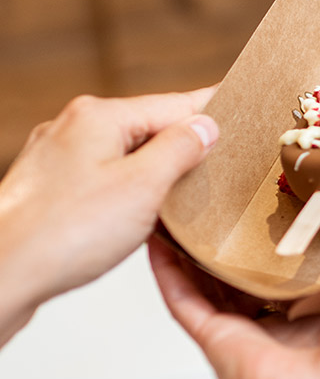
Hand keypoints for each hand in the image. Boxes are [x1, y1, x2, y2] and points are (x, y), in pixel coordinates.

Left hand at [0, 89, 218, 344]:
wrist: (1, 274)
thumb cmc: (64, 234)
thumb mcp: (144, 186)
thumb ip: (180, 149)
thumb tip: (205, 126)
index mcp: (99, 117)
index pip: (174, 105)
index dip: (211, 110)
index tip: (237, 104)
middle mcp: (75, 128)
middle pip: (149, 128)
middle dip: (184, 145)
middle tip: (222, 159)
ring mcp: (59, 158)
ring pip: (125, 154)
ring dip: (156, 171)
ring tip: (186, 191)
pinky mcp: (51, 188)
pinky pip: (104, 177)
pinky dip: (129, 189)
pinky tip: (141, 212)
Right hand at [149, 170, 319, 378]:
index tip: (318, 143)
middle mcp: (303, 302)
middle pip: (275, 245)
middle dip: (263, 204)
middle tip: (250, 152)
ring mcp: (257, 319)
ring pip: (223, 264)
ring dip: (209, 227)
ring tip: (198, 178)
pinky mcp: (219, 334)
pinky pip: (184, 292)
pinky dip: (168, 261)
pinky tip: (160, 224)